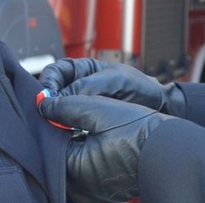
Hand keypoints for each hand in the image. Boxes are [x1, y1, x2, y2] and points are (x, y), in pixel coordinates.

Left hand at [39, 94, 172, 202]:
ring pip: (73, 163)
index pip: (49, 144)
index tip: (52, 104)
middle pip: (59, 156)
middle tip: (65, 111)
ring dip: (74, 143)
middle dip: (60, 133)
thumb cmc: (140, 132)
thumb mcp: (99, 110)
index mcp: (74, 170)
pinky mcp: (106, 190)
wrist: (174, 151)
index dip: (50, 121)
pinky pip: (87, 170)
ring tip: (83, 123)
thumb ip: (66, 105)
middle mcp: (81, 188)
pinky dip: (87, 154)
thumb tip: (44, 103)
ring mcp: (94, 191)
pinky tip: (95, 137)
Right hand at [40, 58, 185, 116]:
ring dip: (54, 117)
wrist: (158, 106)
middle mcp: (80, 87)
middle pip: (53, 92)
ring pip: (59, 110)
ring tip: (54, 125)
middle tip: (47, 113)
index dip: (48, 81)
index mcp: (84, 70)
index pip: (56, 71)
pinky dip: (65, 129)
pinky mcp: (87, 123)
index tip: (47, 95)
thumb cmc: (140, 87)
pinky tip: (66, 135)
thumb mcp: (115, 80)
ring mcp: (83, 106)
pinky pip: (70, 124)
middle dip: (48, 101)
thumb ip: (89, 85)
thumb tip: (59, 96)